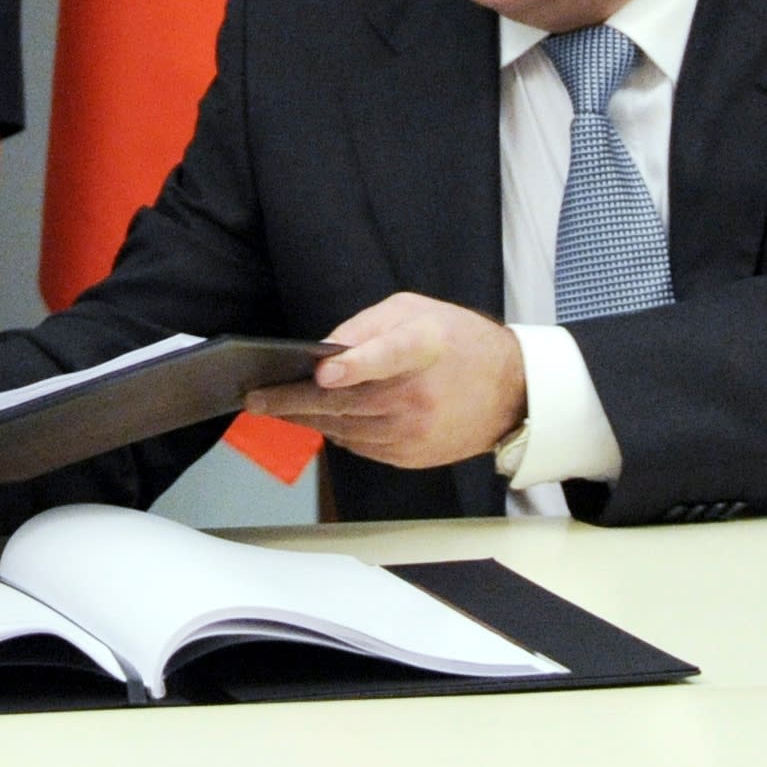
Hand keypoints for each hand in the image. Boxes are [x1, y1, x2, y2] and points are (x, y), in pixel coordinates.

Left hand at [242, 293, 525, 470]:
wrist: (512, 392)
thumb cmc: (457, 341)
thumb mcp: (415, 310)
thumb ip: (367, 326)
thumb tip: (323, 350)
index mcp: (423, 347)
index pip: (386, 357)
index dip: (354, 366)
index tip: (321, 371)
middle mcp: (418, 394)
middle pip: (346, 402)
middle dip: (292, 400)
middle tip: (254, 398)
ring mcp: (415, 431)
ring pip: (345, 429)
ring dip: (305, 419)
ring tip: (272, 406)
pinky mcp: (412, 455)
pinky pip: (360, 446)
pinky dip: (335, 432)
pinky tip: (316, 419)